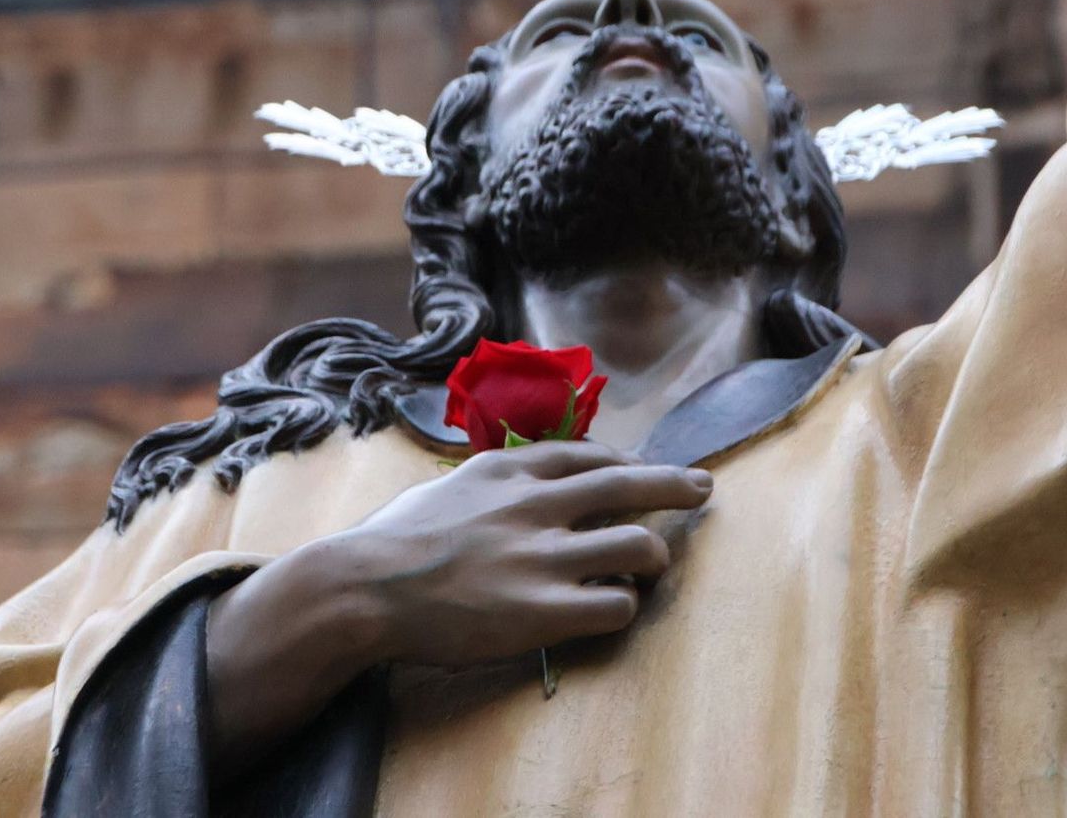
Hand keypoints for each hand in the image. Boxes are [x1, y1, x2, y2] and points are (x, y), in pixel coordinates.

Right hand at [204, 441, 711, 774]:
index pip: (588, 454)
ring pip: (638, 546)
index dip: (627, 459)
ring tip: (653, 564)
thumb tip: (520, 482)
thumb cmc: (393, 539)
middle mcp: (537, 506)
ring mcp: (544, 558)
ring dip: (655, 554)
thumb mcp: (448, 486)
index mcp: (510, 471)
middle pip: (631, 485)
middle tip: (702, 486)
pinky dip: (624, 604)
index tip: (643, 466)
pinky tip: (613, 607)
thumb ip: (493, 482)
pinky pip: (615, 605)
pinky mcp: (544, 611)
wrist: (363, 587)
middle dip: (675, 484)